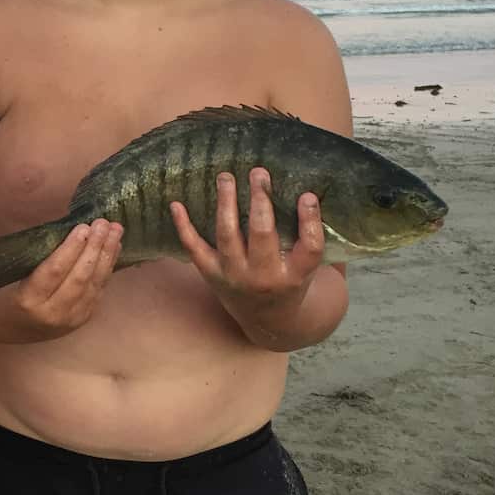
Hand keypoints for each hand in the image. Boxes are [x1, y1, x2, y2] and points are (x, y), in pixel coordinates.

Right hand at [6, 218, 123, 340]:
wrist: (12, 328)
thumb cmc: (8, 293)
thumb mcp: (15, 275)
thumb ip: (41, 257)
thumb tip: (73, 230)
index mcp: (29, 299)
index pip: (54, 271)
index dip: (71, 249)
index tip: (83, 226)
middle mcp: (52, 312)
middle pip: (79, 278)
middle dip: (94, 248)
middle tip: (103, 223)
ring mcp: (70, 319)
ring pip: (93, 284)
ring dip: (107, 255)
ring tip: (115, 231)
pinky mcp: (83, 319)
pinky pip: (98, 291)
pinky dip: (107, 268)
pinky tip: (114, 249)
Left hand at [170, 167, 324, 335]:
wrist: (268, 321)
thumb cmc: (291, 281)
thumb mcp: (308, 266)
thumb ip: (312, 236)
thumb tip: (319, 189)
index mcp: (295, 275)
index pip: (309, 248)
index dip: (310, 221)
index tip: (307, 195)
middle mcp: (264, 277)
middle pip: (262, 233)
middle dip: (260, 200)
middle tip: (258, 172)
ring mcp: (235, 276)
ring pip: (227, 234)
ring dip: (225, 203)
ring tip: (226, 177)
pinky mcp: (212, 274)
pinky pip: (194, 248)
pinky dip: (183, 226)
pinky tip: (176, 204)